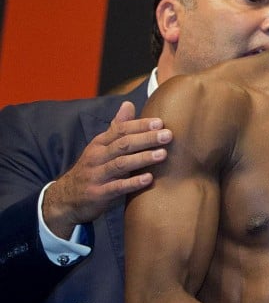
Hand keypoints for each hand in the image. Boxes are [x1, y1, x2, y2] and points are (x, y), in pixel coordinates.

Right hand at [42, 101, 170, 238]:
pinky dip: (132, 183)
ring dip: (142, 158)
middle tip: (168, 135)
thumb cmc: (93, 169)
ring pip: (120, 164)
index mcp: (100, 144)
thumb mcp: (101, 147)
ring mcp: (97, 175)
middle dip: (146, 138)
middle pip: (123, 144)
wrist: (66, 198)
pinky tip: (149, 179)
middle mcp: (97, 157)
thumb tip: (129, 103)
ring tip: (163, 154)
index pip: (121, 130)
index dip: (140, 125)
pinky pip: (116, 187)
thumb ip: (116, 128)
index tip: (160, 122)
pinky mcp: (98, 193)